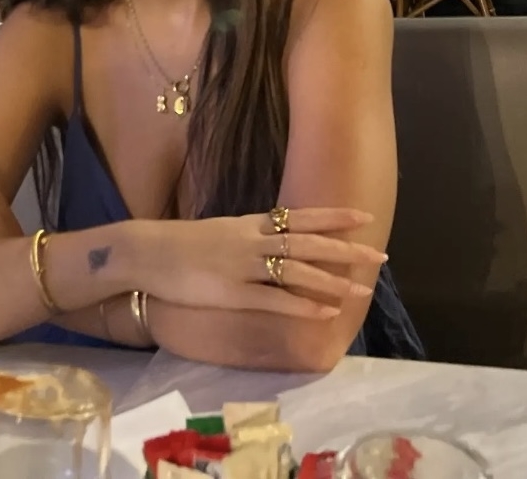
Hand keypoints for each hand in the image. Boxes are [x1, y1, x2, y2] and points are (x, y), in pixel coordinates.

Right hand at [133, 210, 385, 319]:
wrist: (146, 252)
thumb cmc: (181, 244)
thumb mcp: (222, 231)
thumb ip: (250, 235)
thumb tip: (274, 236)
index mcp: (250, 224)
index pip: (301, 216)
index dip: (334, 217)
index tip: (365, 215)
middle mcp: (253, 240)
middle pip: (308, 243)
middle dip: (346, 249)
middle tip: (380, 256)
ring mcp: (244, 266)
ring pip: (298, 271)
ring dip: (333, 280)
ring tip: (363, 288)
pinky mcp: (233, 292)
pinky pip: (275, 300)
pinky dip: (303, 306)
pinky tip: (326, 312)